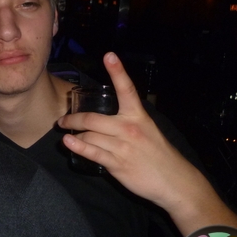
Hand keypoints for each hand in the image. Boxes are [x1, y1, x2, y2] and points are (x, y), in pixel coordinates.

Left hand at [58, 52, 198, 211]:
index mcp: (138, 116)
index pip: (127, 89)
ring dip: (74, 134)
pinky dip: (77, 146)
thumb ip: (127, 121)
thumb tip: (102, 118)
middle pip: (92, 118)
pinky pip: (91, 152)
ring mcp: (122, 146)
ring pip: (89, 136)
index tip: (109, 55)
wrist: (173, 181)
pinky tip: (68, 142)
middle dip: (73, 118)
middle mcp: (129, 128)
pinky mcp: (116, 163)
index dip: (118, 71)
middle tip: (63, 120)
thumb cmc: (157, 153)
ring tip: (67, 134)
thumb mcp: (147, 129)